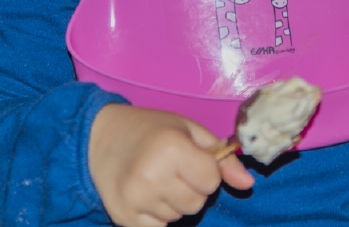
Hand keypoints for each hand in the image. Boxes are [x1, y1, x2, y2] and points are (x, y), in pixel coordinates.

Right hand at [89, 104, 252, 226]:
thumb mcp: (188, 130)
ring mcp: (136, 199)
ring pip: (179, 217)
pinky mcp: (124, 219)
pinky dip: (158, 215)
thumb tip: (248, 183)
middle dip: (192, 187)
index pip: (211, 180)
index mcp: (171, 147)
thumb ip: (220, 157)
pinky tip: (146, 194)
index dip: (205, 170)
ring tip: (157, 178)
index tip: (191, 158)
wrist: (100, 138)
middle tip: (173, 168)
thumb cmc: (151, 129)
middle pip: (197, 202)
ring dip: (175, 201)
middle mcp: (152, 175)